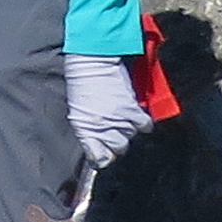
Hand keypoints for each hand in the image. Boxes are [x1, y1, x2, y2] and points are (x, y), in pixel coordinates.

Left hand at [64, 54, 151, 168]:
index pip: (99, 157)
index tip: (105, 157)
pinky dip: (143, 123)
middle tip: (115, 132)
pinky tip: (136, 116)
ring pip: (131, 137)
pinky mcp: (131, 109)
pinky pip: (144, 125)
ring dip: (128, 129)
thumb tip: (97, 144)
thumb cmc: (82, 83)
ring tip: (122, 118)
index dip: (103, 158)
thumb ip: (88, 129)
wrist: (92, 62)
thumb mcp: (78, 110)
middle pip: (119, 148)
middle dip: (117, 143)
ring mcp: (118, 119)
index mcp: (85, 129)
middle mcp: (102, 127)